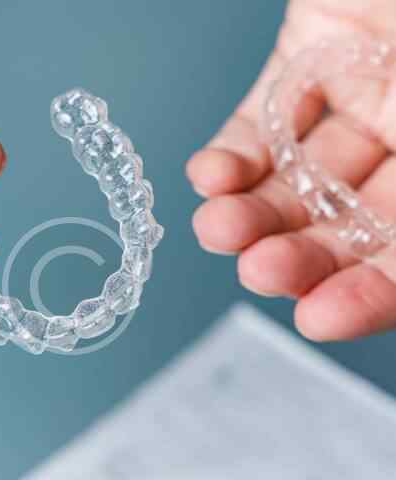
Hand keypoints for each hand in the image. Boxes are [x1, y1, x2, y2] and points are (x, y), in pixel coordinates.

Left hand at [187, 0, 395, 340]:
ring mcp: (362, 96)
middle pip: (351, 223)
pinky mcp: (306, 58)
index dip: (373, 292)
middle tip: (260, 271)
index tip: (321, 318)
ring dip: (255, 212)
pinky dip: (234, 152)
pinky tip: (209, 177)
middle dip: (303, 253)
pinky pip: (262, 120)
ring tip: (218, 228)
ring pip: (300, 180)